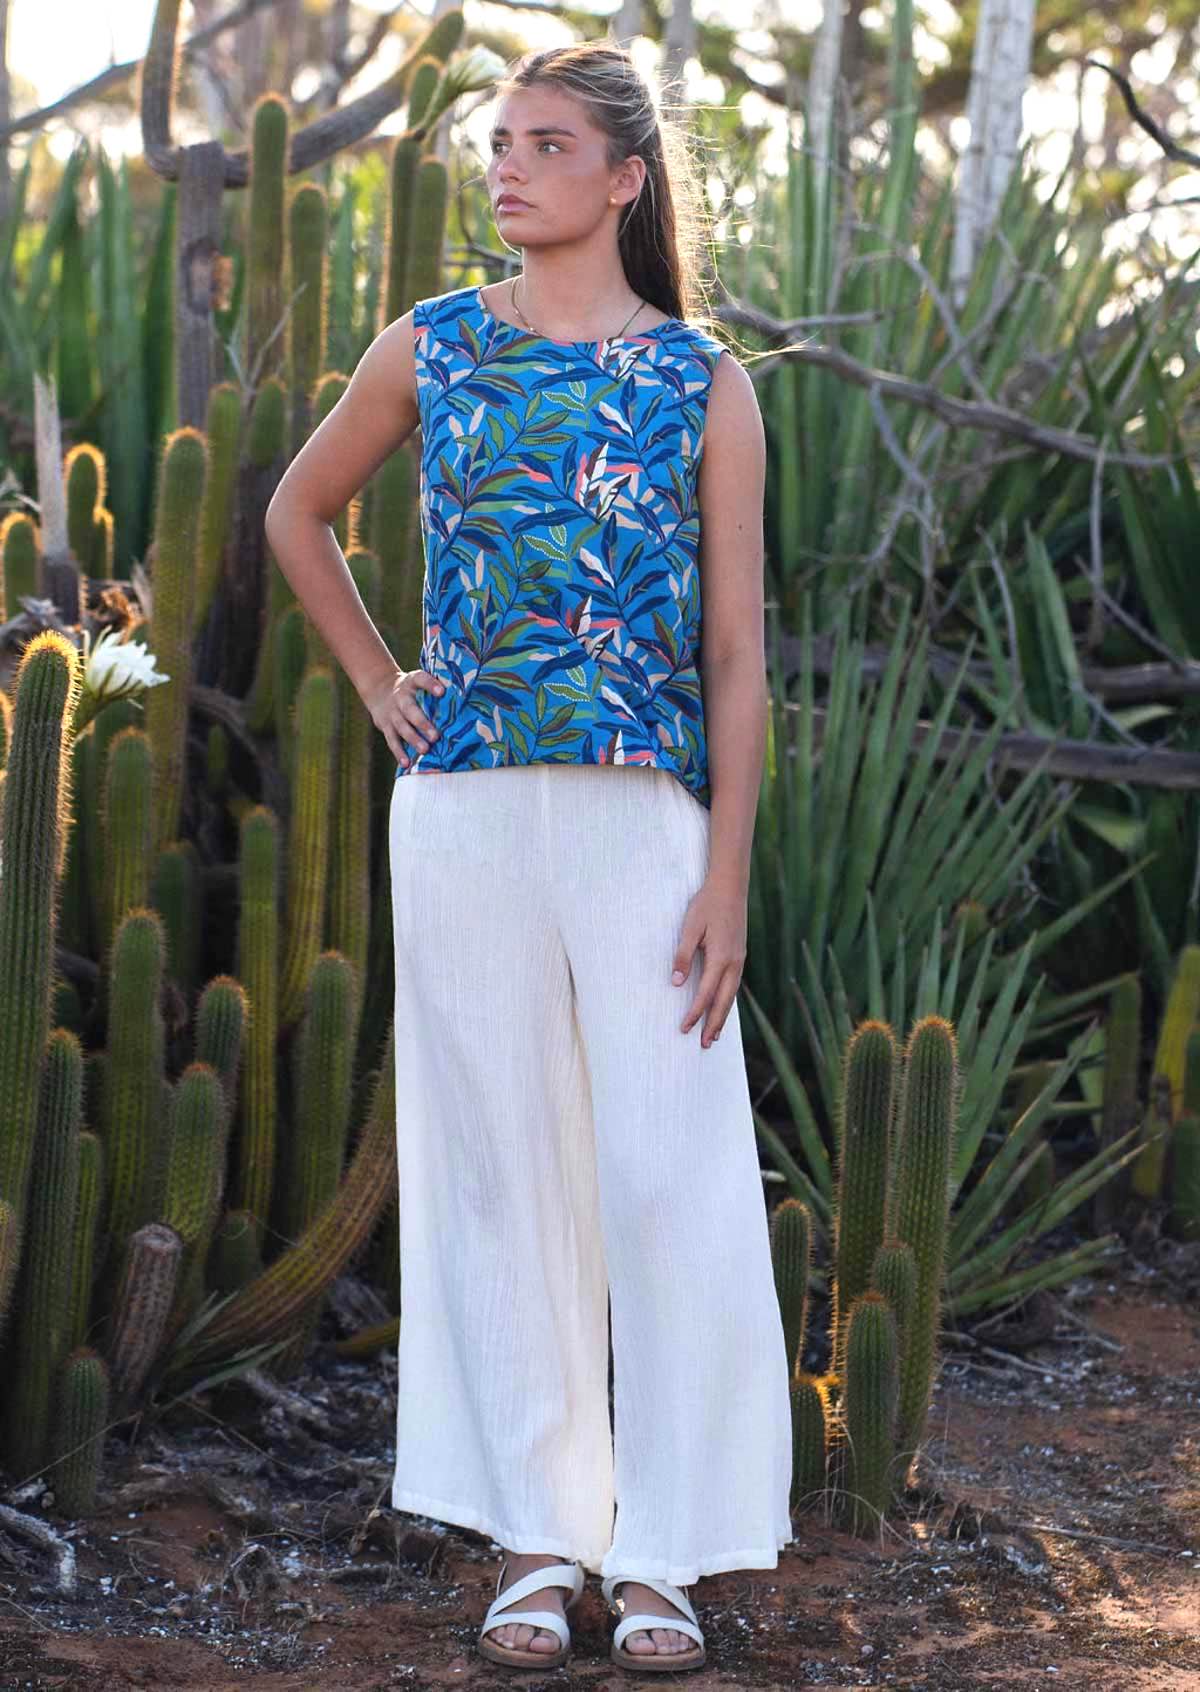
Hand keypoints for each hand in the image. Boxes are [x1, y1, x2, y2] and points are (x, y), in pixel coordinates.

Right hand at [361, 667, 444, 766]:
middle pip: (410, 710)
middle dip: (422, 723)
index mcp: (411, 682)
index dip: (430, 685)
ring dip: (413, 739)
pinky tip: (406, 763)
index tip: (442, 692)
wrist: (379, 690)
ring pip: (401, 727)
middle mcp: (400, 697)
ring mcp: (392, 713)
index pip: (420, 679)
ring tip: (425, 750)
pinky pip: (392, 740)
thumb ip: (434, 688)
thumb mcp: (418, 682)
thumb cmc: (411, 689)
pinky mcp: (386, 726)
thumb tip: (464, 697)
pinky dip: (399, 752)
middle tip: (436, 736)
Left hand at [671, 875, 746, 1048]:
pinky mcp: (740, 955)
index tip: (685, 1028)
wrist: (730, 887)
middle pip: (723, 1001)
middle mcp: (734, 963)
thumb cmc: (707, 905)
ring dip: (722, 1016)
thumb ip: (683, 955)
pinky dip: (728, 1001)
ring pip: (731, 995)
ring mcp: (739, 960)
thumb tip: (676, 983)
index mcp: (721, 958)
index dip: (695, 1013)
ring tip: (715, 1035)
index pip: (706, 993)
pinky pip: (734, 985)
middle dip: (714, 1024)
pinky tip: (722, 1007)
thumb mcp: (689, 928)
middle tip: (705, 1045)